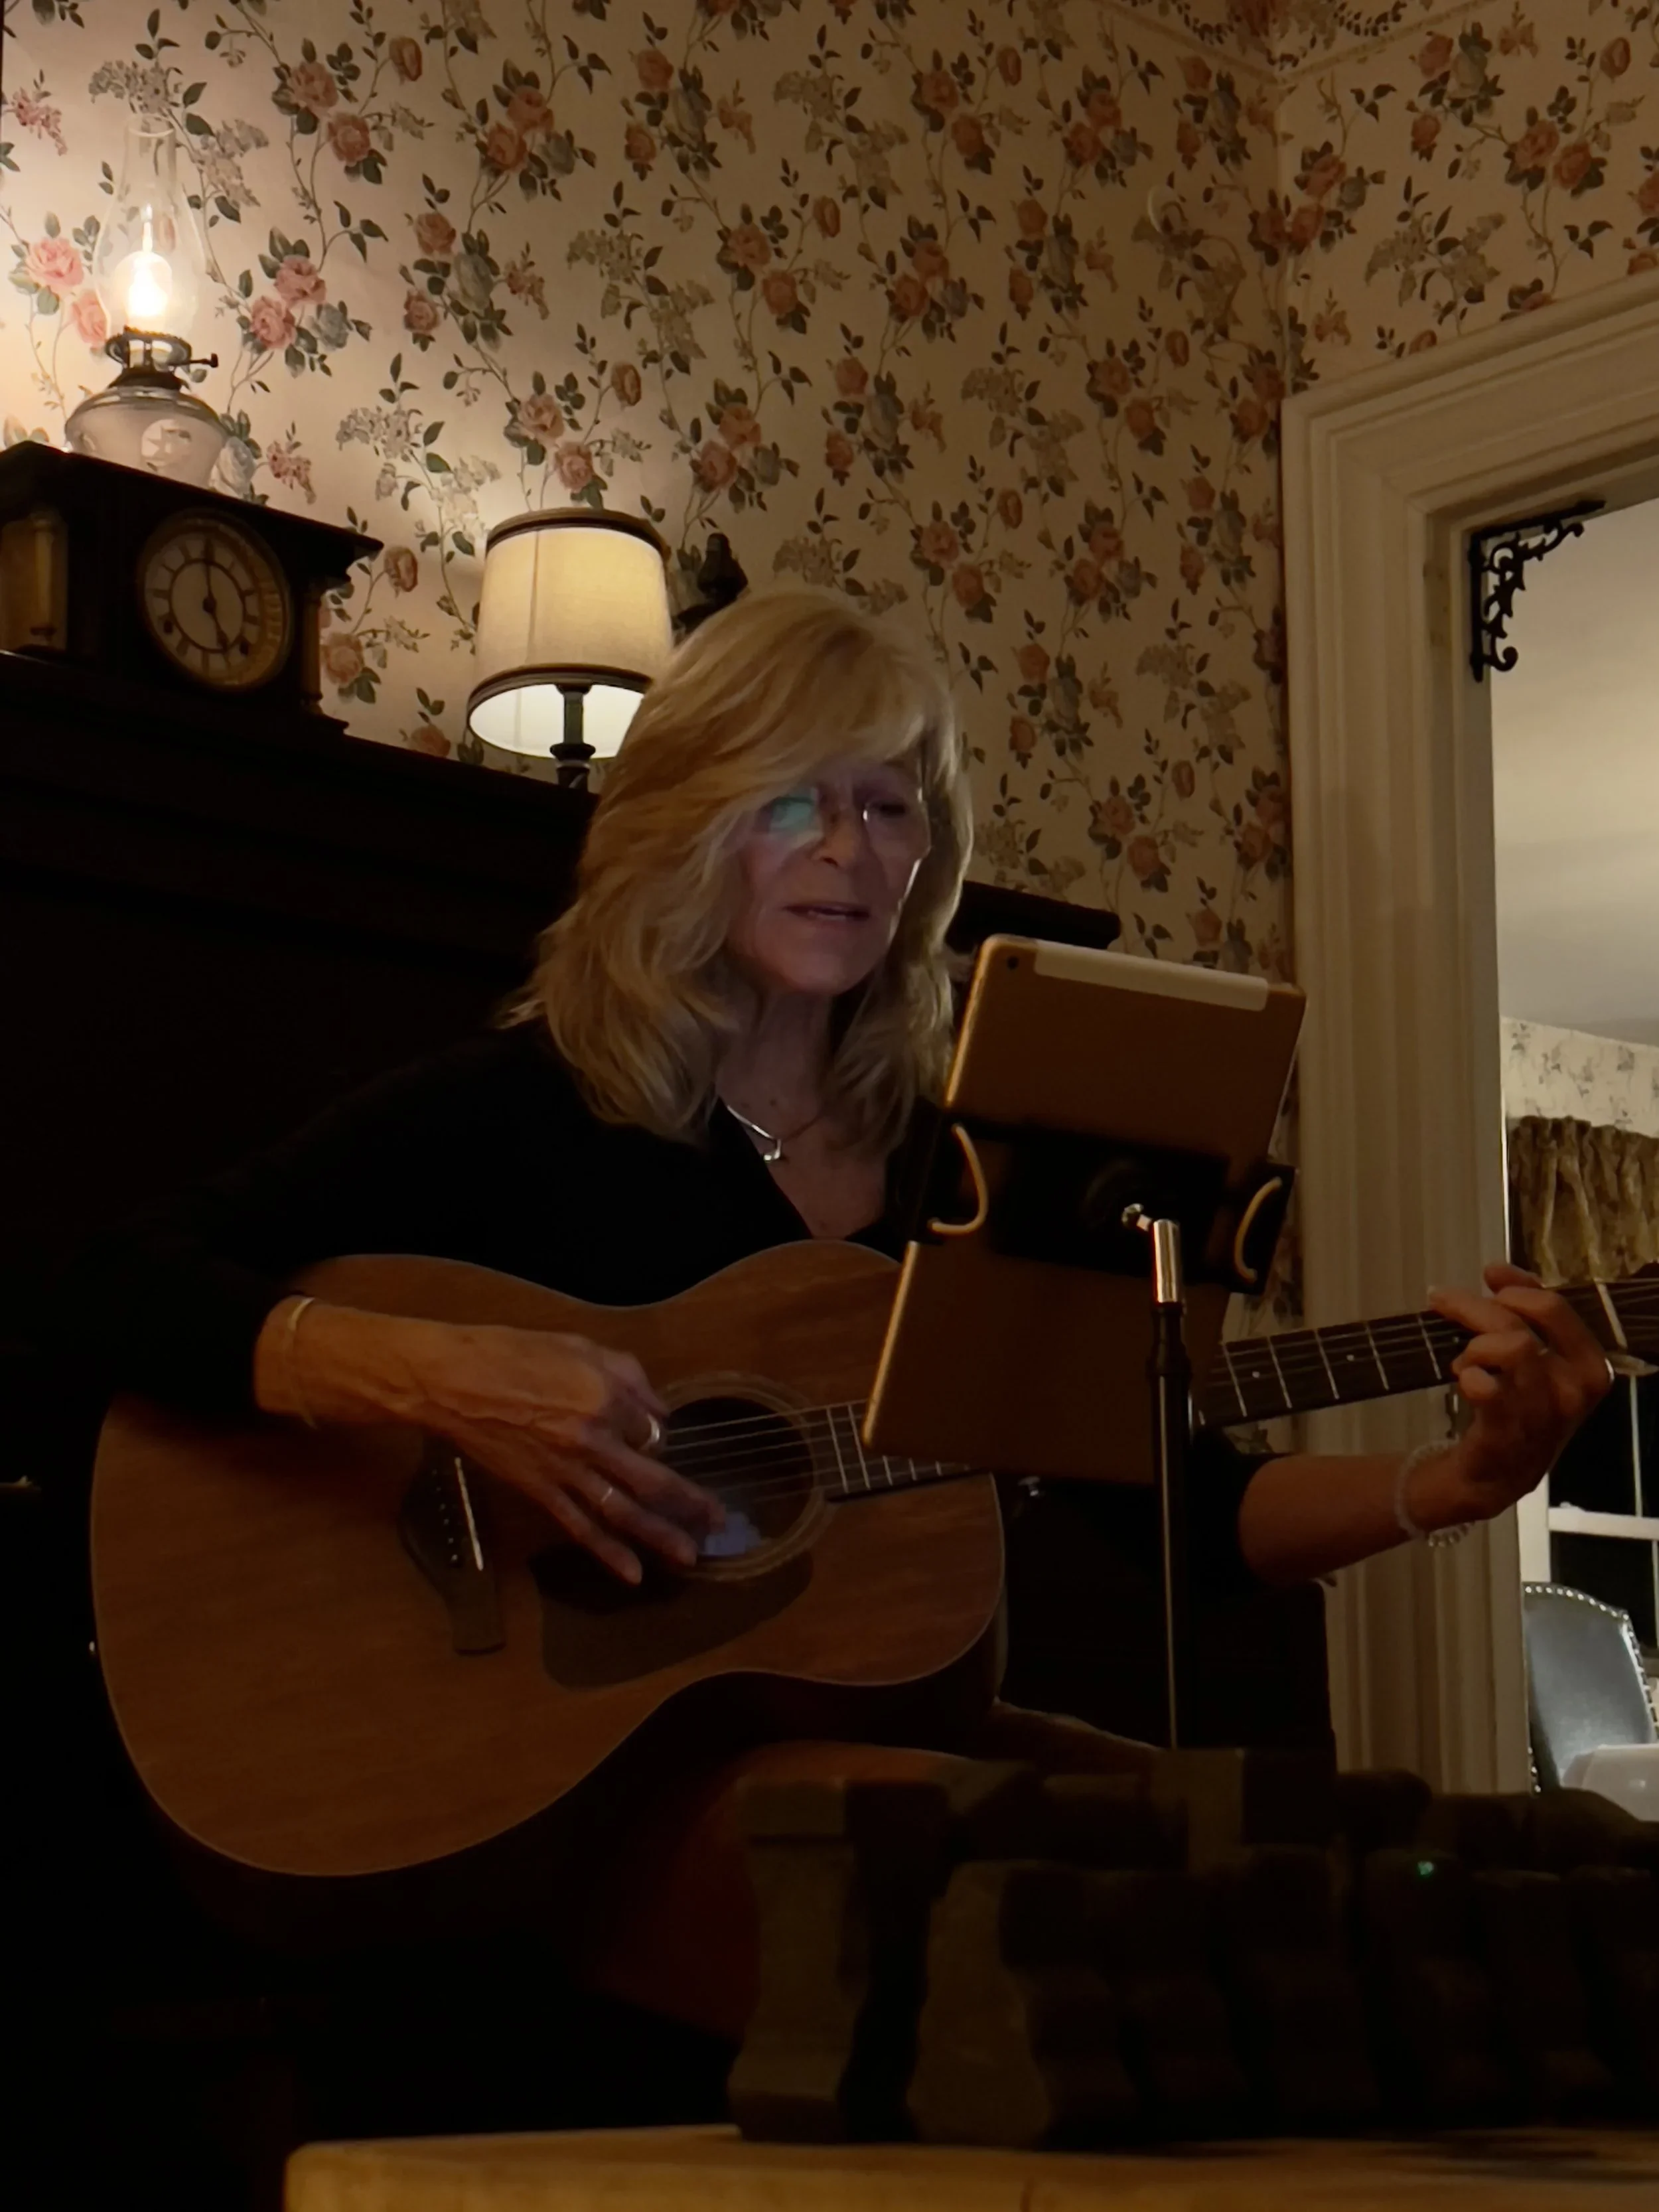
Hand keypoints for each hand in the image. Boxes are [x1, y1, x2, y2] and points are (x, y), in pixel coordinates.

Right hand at [412, 1320, 724, 1584]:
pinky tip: (631, 1574)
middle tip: (718, 1522)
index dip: (656, 1434)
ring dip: (659, 1536)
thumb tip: (658, 1411)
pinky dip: (607, 1553)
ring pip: (622, 1511)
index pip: (653, 1427)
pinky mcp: (540, 1492)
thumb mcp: (579, 1346)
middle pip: (653, 1479)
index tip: (650, 1435)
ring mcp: (566, 1471)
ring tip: (690, 1556)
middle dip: (689, 1502)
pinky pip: (580, 1527)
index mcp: (605, 1397)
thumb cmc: (512, 1353)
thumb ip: (628, 1375)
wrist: (451, 1381)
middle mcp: (593, 1440)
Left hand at [1424, 1263, 1612, 1524]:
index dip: (1515, 1285)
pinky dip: (1469, 1376)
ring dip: (1474, 1347)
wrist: (1499, 1471)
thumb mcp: (1535, 1357)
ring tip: (1464, 1361)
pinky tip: (1465, 1381)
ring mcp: (1543, 1414)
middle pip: (1519, 1324)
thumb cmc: (1518, 1405)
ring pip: (1507, 1348)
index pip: (1554, 1306)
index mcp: (1589, 1365)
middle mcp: (1574, 1390)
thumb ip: (1524, 1312)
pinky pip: (1487, 1388)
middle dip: (1475, 1307)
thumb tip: (1496, 1270)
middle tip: (1445, 1303)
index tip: (1489, 1276)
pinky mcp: (1508, 1434)